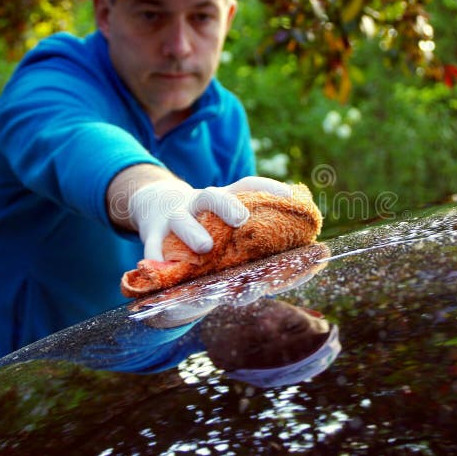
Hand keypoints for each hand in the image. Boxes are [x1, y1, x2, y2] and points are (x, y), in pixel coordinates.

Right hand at [129, 176, 291, 260]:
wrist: (155, 206)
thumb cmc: (204, 221)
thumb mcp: (223, 217)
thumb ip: (250, 232)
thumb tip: (303, 253)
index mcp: (221, 198)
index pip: (246, 185)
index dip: (267, 187)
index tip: (289, 197)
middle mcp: (197, 203)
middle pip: (210, 196)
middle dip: (226, 205)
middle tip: (241, 219)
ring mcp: (173, 217)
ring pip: (180, 219)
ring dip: (192, 231)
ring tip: (205, 246)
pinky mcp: (153, 234)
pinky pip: (154, 246)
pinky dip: (157, 257)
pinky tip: (166, 270)